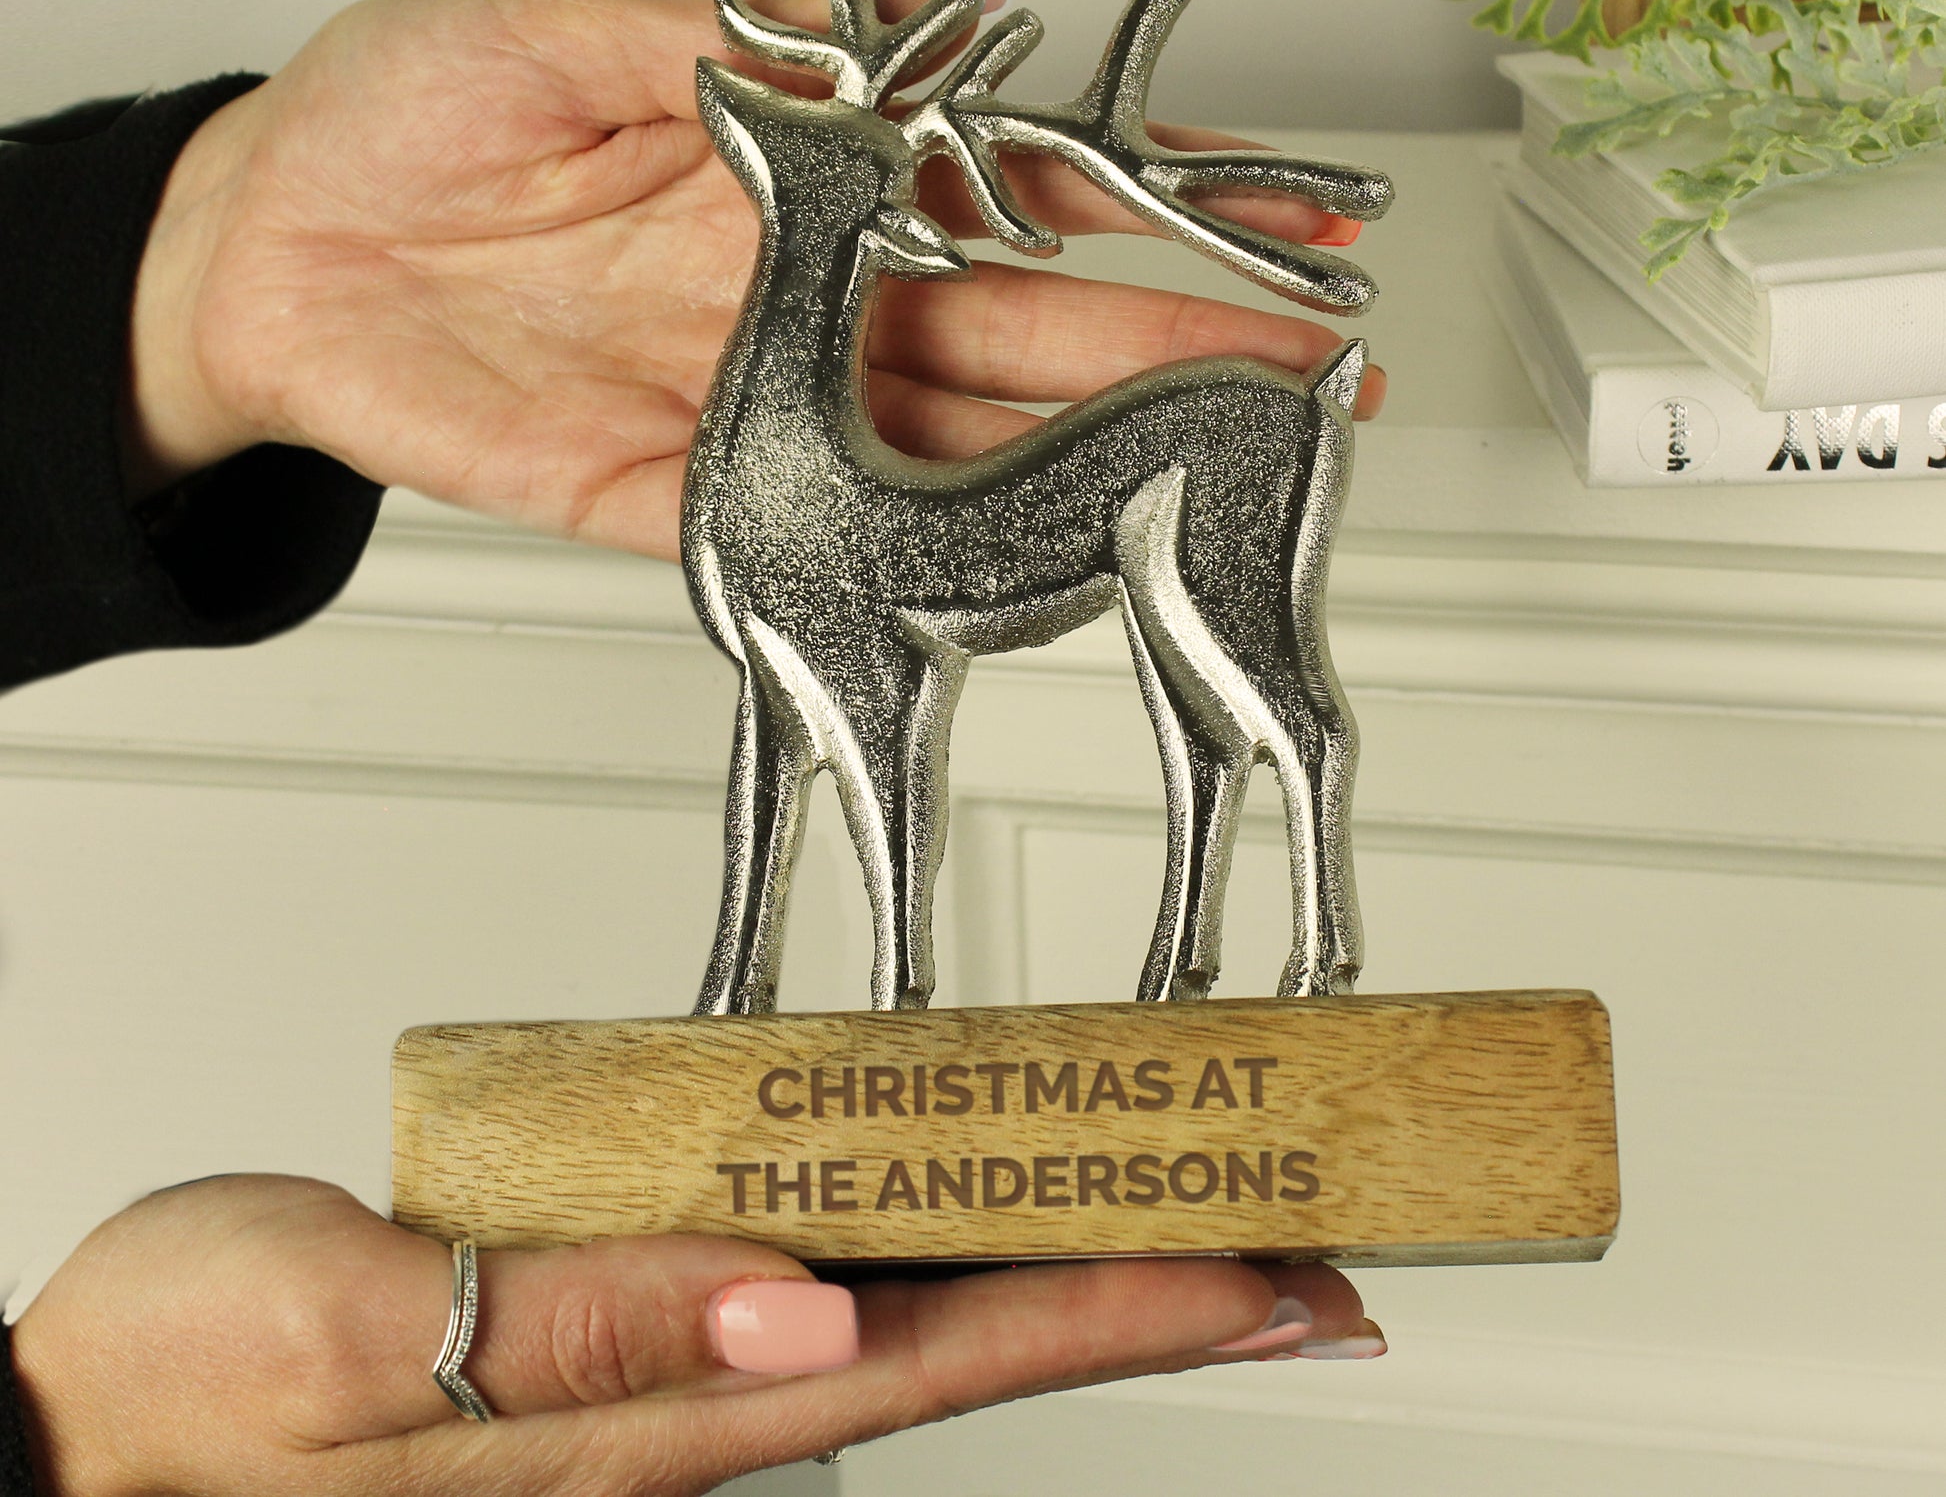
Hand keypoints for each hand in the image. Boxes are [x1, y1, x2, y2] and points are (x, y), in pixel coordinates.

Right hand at [11, 1175, 1378, 1494]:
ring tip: (1192, 1224)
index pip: (948, 1356)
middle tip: (1299, 1253)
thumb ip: (584, 1330)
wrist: (73, 1421)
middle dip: (1152, 1294)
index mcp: (653, 1424)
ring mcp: (660, 1377)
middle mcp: (687, 1408)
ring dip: (1062, 1267)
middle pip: (972, 1341)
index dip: (1128, 1310)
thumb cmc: (185, 1394)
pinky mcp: (614, 1327)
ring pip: (912, 1314)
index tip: (1270, 1274)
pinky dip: (930, 1242)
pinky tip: (970, 1224)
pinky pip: (815, 1278)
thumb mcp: (358, 1344)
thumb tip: (798, 1309)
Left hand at [127, 0, 1379, 552]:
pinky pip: (806, 535)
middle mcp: (799, 299)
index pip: (1013, 191)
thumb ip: (737, 29)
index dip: (1151, 203)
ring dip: (1079, 467)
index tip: (1279, 215)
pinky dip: (908, 557)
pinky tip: (1022, 569)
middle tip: (1301, 377)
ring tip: (1209, 475)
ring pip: (945, 450)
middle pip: (1018, 336)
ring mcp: (747, 406)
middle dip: (1169, 355)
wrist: (262, 237)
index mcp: (800, 177)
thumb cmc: (399, 109)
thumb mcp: (561, 23)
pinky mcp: (665, 496)